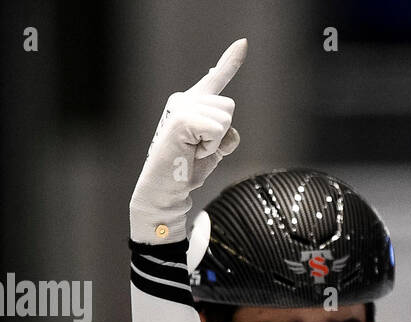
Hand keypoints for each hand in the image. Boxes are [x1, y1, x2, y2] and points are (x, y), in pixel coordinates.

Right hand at [129, 39, 246, 244]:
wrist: (167, 190)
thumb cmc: (186, 171)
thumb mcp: (212, 149)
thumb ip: (222, 133)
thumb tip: (229, 127)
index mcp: (191, 103)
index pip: (215, 78)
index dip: (230, 61)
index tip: (244, 43)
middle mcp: (184, 99)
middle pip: (229, 107)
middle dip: (222, 135)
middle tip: (198, 150)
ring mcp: (182, 106)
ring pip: (226, 118)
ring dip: (216, 143)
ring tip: (194, 152)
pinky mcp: (182, 118)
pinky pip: (218, 129)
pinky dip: (211, 147)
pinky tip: (192, 152)